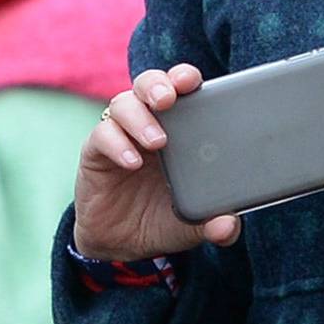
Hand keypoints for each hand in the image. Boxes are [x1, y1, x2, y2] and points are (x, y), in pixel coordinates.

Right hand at [71, 63, 240, 259]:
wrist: (122, 245)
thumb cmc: (163, 219)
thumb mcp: (193, 225)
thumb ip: (213, 223)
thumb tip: (228, 226)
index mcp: (179, 129)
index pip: (181, 90)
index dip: (185, 78)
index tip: (192, 81)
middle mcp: (148, 124)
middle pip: (149, 84)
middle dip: (158, 84)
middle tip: (168, 99)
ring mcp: (121, 135)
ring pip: (124, 103)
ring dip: (140, 117)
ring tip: (157, 141)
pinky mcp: (95, 152)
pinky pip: (102, 135)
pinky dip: (117, 143)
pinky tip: (132, 162)